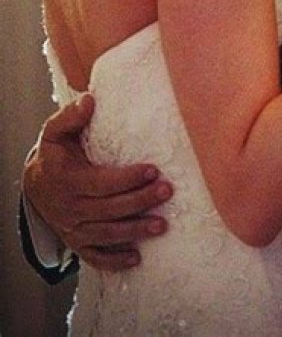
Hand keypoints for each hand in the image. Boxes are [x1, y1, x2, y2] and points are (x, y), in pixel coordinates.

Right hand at [23, 94, 172, 271]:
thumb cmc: (54, 154)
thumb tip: (90, 99)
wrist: (36, 185)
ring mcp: (73, 228)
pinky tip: (136, 258)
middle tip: (167, 191)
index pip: (101, 182)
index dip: (127, 178)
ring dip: (135, 231)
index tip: (152, 169)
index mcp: (67, 180)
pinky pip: (95, 256)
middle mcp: (70, 208)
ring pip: (106, 234)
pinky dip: (114, 260)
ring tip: (162, 225)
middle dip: (140, 201)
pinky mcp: (77, 242)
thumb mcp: (55, 131)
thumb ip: (72, 116)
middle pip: (109, 208)